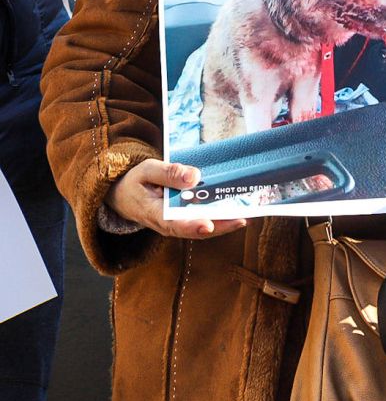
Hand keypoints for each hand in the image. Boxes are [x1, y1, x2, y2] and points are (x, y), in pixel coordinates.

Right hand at [104, 160, 246, 239]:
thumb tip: (194, 176)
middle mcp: (167, 224)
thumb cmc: (135, 181)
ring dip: (224, 222)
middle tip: (242, 219)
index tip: (207, 225)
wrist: (123, 196)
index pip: (173, 223)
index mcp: (153, 213)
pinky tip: (237, 209)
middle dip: (220, 226)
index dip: (191, 225)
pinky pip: (203, 220)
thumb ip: (168, 173)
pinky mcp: (184, 219)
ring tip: (247, 214)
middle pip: (195, 229)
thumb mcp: (146, 170)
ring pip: (203, 227)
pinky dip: (220, 216)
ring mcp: (177, 224)